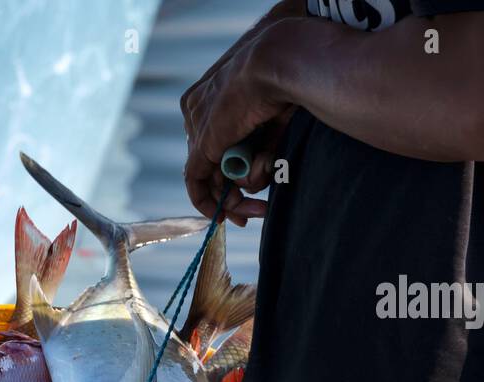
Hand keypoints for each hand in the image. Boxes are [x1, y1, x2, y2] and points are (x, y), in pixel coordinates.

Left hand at [181, 18, 293, 223]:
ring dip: (234, 199)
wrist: (279, 63)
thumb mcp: (272, 116)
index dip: (233, 170)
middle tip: (254, 213)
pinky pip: (196, 180)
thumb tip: (256, 173)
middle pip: (213, 161)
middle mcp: (200, 110)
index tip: (251, 190)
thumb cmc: (287, 80)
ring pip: (211, 175)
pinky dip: (207, 201)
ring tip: (258, 206)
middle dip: (233, 193)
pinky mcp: (202, 143)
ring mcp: (199, 126)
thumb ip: (261, 145)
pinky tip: (223, 216)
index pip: (217, 141)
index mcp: (214, 93)